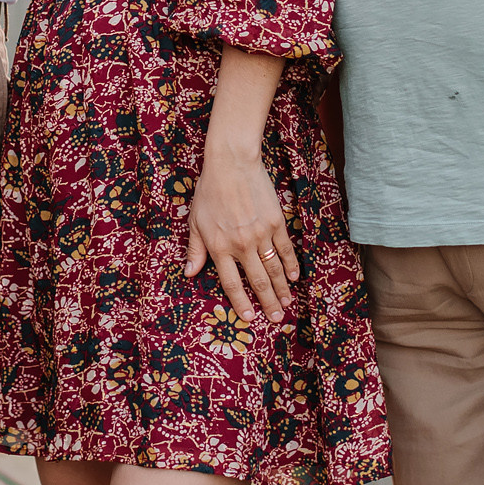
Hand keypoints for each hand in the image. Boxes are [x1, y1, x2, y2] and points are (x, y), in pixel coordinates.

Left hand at [184, 144, 298, 323]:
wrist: (231, 164)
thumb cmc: (209, 191)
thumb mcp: (195, 221)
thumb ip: (195, 249)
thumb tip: (190, 273)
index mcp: (220, 247)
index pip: (232, 283)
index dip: (241, 302)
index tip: (249, 317)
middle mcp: (241, 245)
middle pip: (258, 281)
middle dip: (267, 303)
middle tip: (277, 319)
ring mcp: (261, 234)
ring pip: (274, 268)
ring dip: (281, 289)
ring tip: (287, 304)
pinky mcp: (276, 222)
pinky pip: (286, 248)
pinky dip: (291, 264)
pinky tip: (294, 277)